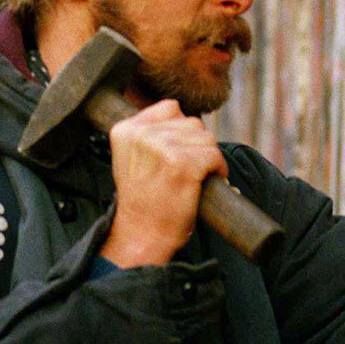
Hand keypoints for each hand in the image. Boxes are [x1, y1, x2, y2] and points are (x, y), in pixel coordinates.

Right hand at [100, 99, 227, 267]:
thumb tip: (181, 115)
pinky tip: (204, 183)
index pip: (170, 108)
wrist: (141, 234)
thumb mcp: (132, 158)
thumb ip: (148, 133)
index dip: (180, 132)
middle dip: (196, 146)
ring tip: (194, 178)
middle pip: (192, 123)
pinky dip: (218, 170)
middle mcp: (141, 134)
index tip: (174, 156)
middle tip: (186, 172)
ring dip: (208, 158)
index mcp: (126, 129)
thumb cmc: (143, 200)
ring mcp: (162, 148)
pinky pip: (215, 155)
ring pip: (206, 137)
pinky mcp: (183, 164)